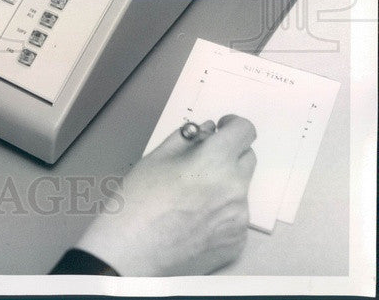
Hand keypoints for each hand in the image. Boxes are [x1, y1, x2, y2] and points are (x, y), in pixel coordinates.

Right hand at [76, 115, 256, 275]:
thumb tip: (206, 131)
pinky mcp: (236, 242)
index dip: (233, 125)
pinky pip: (234, 217)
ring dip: (222, 185)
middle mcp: (235, 189)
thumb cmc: (137, 204)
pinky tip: (192, 220)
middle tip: (199, 164)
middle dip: (227, 155)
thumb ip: (186, 139)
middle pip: (246, 158)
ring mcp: (239, 219)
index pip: (244, 131)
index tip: (222, 128)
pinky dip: (220, 213)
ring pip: (238, 190)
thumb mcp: (156, 158)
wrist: (131, 253)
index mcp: (215, 162)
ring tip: (188, 199)